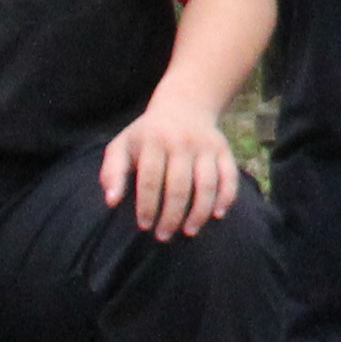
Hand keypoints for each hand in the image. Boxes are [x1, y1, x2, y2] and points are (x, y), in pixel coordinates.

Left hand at [102, 99, 241, 237]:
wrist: (183, 106)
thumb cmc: (146, 135)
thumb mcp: (122, 145)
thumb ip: (112, 172)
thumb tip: (111, 201)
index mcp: (153, 140)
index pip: (150, 180)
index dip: (147, 206)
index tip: (144, 226)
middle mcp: (181, 142)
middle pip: (179, 186)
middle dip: (171, 216)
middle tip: (163, 235)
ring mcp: (205, 145)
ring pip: (206, 184)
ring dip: (198, 212)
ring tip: (188, 232)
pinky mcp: (223, 150)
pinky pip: (229, 177)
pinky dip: (226, 197)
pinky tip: (216, 216)